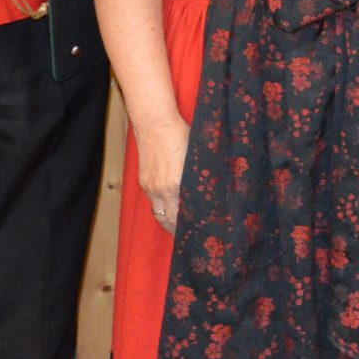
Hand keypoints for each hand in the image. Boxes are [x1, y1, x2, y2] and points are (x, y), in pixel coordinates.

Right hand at [137, 113, 190, 232]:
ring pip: (159, 213)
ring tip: (179, 227)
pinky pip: (152, 201)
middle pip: (169, 221)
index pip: (183, 216)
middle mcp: (161, 190)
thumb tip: (214, 192)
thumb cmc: (180, 134)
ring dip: (168, 221)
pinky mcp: (144, 181)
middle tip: (190, 236)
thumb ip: (201, 177)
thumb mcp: (197, 156)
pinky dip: (161, 207)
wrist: (155, 123)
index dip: (191, 226)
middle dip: (178, 231)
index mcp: (176, 185)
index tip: (201, 232)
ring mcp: (150, 186)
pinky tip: (169, 207)